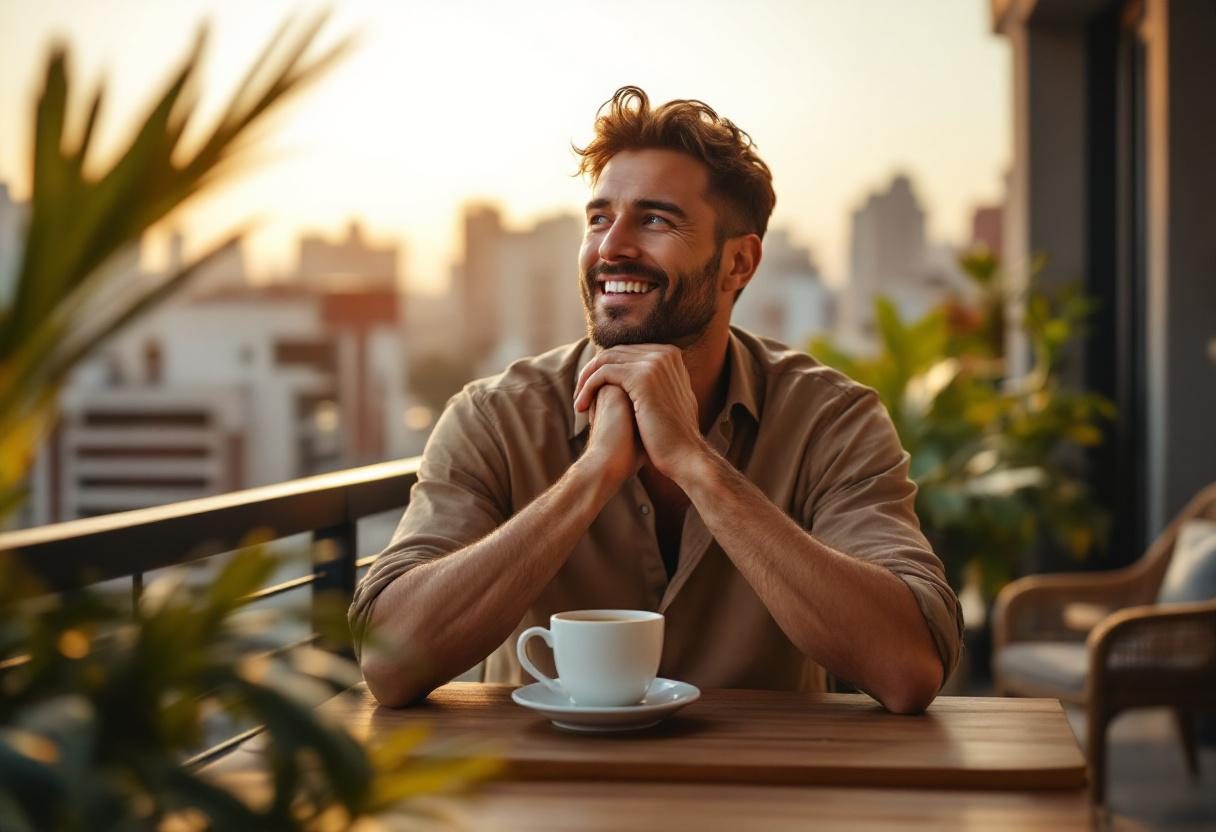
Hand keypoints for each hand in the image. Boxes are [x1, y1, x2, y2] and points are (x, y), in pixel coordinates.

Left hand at [573, 345, 708, 481]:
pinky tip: (582, 407)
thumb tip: (636, 379)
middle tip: (580, 396)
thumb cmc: (673, 435)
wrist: (684, 455)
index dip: (605, 369)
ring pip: (605, 361)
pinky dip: (587, 388)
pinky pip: (602, 373)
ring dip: (586, 381)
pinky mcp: (641, 376)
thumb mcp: (668, 399)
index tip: (593, 390)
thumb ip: (656, 382)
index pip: (626, 352)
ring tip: (580, 404)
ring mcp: (655, 363)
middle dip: (592, 373)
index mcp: (671, 355)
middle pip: (614, 353)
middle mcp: (664, 353)